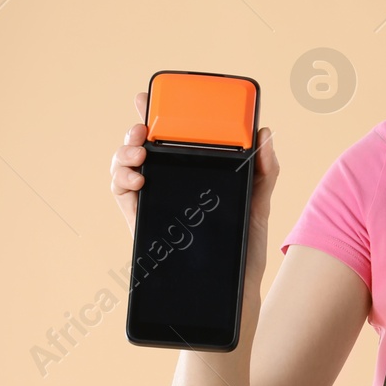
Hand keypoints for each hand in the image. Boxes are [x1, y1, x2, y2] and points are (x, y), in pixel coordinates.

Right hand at [110, 91, 280, 332]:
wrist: (235, 291)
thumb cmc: (244, 247)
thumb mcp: (258, 202)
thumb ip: (264, 170)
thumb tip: (265, 134)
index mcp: (193, 173)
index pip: (170, 136)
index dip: (155, 113)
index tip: (147, 95)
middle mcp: (169, 183)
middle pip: (141, 146)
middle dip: (134, 129)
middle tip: (142, 128)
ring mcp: (154, 201)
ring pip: (124, 166)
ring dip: (123, 153)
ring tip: (139, 154)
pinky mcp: (143, 222)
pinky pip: (121, 195)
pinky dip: (121, 181)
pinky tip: (138, 181)